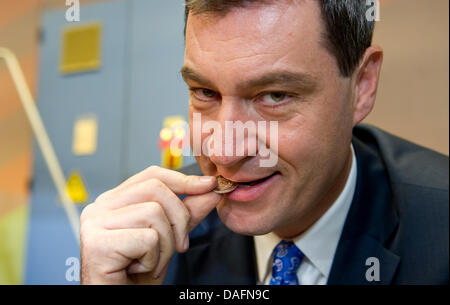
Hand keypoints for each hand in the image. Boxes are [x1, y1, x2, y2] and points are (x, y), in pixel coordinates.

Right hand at [80, 165, 219, 283]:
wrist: (117, 301)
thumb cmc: (137, 275)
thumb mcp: (169, 238)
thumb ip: (186, 213)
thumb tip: (210, 190)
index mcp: (115, 201)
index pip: (152, 175)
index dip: (183, 179)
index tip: (209, 186)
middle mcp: (100, 206)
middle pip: (156, 190)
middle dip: (179, 219)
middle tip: (179, 246)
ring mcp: (95, 223)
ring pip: (153, 213)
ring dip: (165, 245)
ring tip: (152, 262)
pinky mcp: (97, 243)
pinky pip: (147, 239)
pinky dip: (153, 259)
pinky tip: (138, 269)